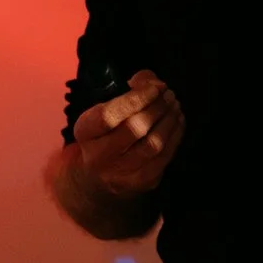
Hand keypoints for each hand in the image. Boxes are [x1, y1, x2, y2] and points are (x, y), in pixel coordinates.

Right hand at [69, 69, 183, 198]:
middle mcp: (99, 156)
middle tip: (169, 93)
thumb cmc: (103, 135)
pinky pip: (164, 157)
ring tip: (175, 104)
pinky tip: (177, 120)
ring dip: (169, 120)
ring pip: (153, 144)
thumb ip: (126, 90)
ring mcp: (121, 173)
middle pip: (134, 129)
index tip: (155, 87)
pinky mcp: (141, 182)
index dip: (135, 99)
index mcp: (85, 132)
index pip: (108, 116)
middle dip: (157, 107)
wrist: (96, 180)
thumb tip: (151, 80)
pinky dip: (175, 135)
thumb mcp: (102, 110)